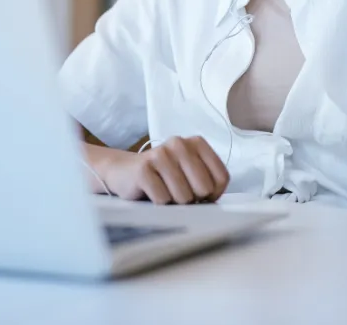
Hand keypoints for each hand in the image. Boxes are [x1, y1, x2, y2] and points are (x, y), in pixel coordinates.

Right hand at [102, 136, 228, 204]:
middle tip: (178, 193)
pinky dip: (158, 204)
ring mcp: (160, 154)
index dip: (213, 194)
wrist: (125, 171)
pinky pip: (163, 199)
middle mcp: (180, 144)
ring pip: (184, 196)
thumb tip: (213, 202)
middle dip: (193, 199)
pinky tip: (151, 192)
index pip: (222, 178)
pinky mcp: (143, 169)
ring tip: (164, 191)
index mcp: (197, 143)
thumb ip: (207, 182)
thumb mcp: (190, 173)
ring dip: (174, 202)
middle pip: (204, 188)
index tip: (201, 195)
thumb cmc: (164, 177)